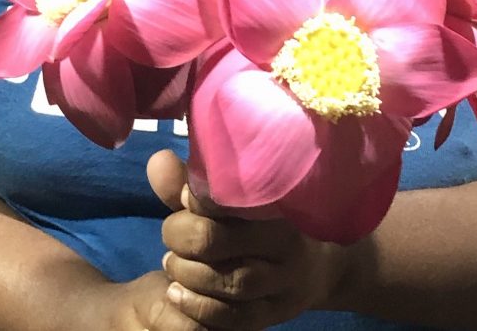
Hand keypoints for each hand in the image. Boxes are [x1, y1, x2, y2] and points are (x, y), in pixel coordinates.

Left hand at [147, 150, 346, 329]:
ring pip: (230, 282)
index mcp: (275, 200)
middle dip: (185, 237)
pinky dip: (200, 308)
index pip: (232, 195)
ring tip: (171, 264)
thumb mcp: (237, 198)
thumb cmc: (265, 222)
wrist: (319, 268)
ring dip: (189, 274)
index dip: (198, 198)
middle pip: (221, 240)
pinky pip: (235, 318)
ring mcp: (283, 281)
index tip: (184, 197)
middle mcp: (283, 240)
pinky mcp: (275, 313)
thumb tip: (157, 161)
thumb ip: (195, 182)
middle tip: (171, 235)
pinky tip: (178, 295)